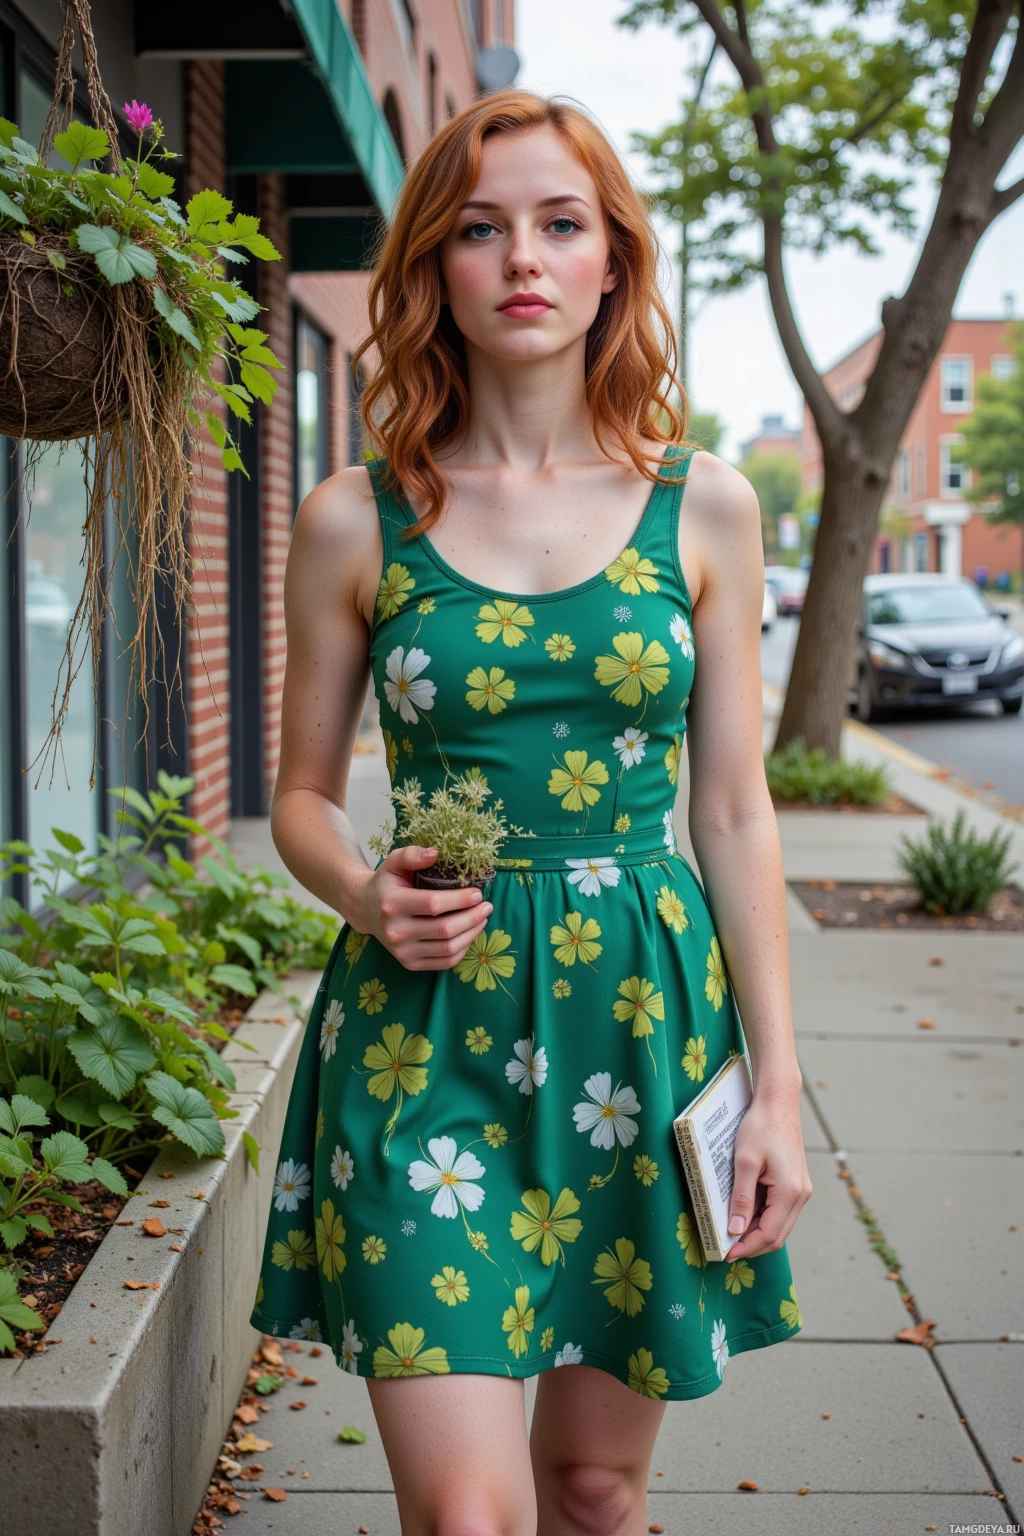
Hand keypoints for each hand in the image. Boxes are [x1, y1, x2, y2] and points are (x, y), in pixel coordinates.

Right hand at [359, 844, 493, 971]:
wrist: (366, 909)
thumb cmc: (386, 882)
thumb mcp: (393, 862)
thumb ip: (412, 855)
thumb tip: (435, 853)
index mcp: (392, 904)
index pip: (433, 904)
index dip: (460, 900)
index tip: (478, 893)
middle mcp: (395, 932)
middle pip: (444, 929)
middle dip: (472, 918)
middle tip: (487, 906)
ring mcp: (402, 952)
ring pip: (447, 948)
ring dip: (472, 934)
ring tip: (483, 919)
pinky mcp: (409, 964)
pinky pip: (444, 962)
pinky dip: (463, 949)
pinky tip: (470, 934)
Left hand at [724, 1089, 811, 1260]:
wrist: (778, 1102)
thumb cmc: (761, 1126)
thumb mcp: (745, 1161)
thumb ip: (741, 1198)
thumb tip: (736, 1230)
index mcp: (790, 1192)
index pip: (770, 1234)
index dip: (747, 1247)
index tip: (726, 1253)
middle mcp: (801, 1195)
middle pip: (777, 1235)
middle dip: (752, 1245)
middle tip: (726, 1247)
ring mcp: (800, 1189)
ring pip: (779, 1224)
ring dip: (757, 1232)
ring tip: (731, 1233)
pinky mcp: (795, 1183)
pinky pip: (780, 1211)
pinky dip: (763, 1218)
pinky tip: (743, 1214)